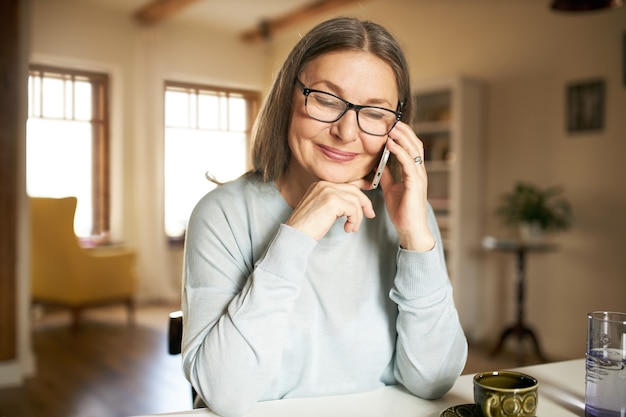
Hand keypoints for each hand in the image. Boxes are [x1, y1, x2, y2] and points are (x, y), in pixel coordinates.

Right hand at [285, 181, 375, 240]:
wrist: (296, 234)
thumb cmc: (307, 226)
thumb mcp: (323, 208)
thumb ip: (336, 202)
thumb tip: (354, 204)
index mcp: (321, 184)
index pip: (346, 182)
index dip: (361, 187)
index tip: (369, 193)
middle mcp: (324, 184)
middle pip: (354, 190)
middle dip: (365, 203)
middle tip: (369, 214)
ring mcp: (328, 191)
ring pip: (356, 201)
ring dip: (358, 216)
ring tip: (352, 227)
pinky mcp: (332, 201)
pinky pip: (353, 209)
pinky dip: (354, 220)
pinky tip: (347, 228)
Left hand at [375, 122, 434, 251]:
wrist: (409, 229)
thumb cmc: (402, 212)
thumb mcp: (390, 190)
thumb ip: (387, 176)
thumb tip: (380, 165)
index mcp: (414, 173)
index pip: (412, 149)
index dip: (403, 136)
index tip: (392, 127)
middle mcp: (419, 172)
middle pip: (415, 145)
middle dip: (404, 132)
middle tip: (392, 121)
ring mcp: (419, 177)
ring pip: (413, 151)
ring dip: (402, 138)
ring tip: (392, 128)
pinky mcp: (415, 184)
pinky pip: (408, 163)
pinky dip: (399, 151)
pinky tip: (390, 145)